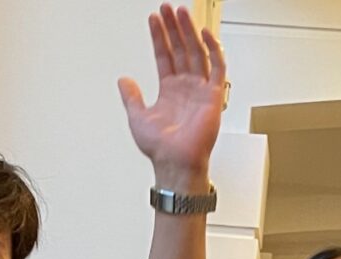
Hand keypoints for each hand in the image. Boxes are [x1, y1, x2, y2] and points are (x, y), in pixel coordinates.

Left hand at [118, 5, 225, 185]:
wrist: (175, 162)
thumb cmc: (160, 148)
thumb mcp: (137, 118)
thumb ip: (131, 97)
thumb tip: (123, 80)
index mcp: (169, 91)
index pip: (165, 56)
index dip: (159, 37)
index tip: (154, 19)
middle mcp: (186, 87)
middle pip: (181, 49)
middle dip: (174, 28)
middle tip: (168, 8)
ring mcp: (200, 89)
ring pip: (197, 52)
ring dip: (189, 32)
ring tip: (180, 12)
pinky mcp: (214, 95)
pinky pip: (217, 67)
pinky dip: (213, 49)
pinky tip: (204, 34)